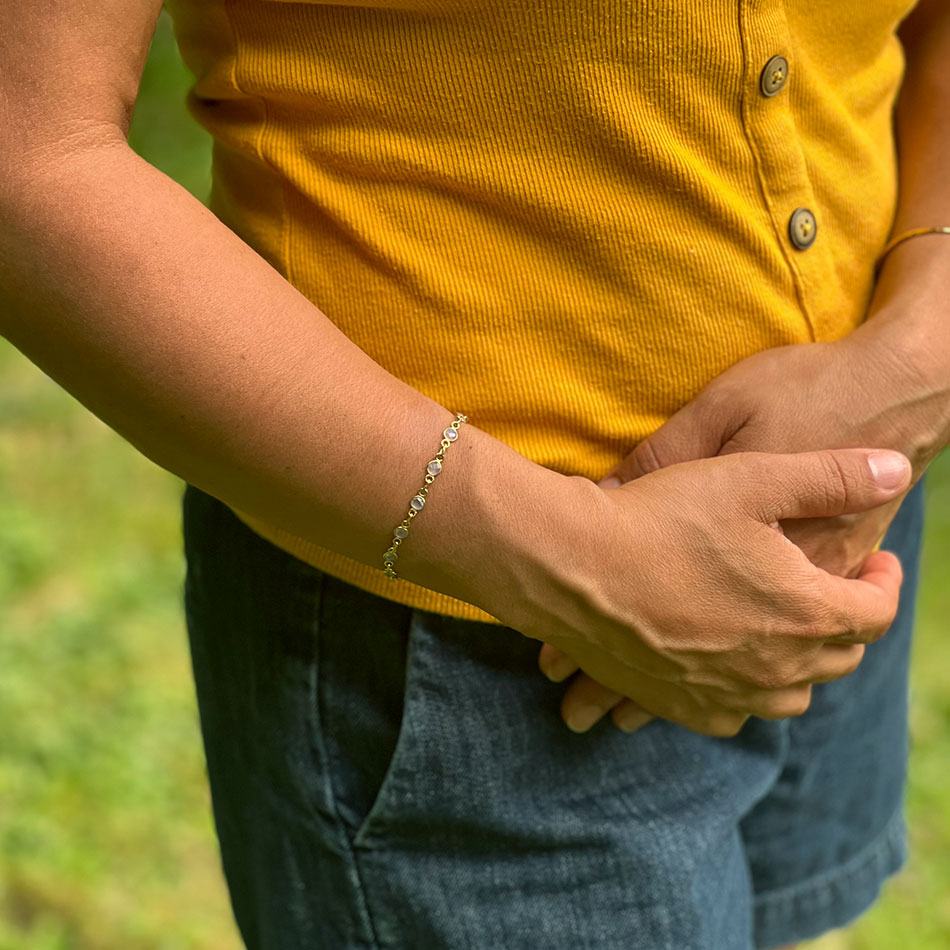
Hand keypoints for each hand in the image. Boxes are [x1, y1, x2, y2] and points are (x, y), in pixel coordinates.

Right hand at [484, 444, 909, 736]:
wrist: (571, 565)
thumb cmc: (660, 516)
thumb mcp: (751, 478)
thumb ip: (833, 476)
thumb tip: (900, 469)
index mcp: (803, 611)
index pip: (876, 613)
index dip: (884, 583)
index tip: (875, 562)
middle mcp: (774, 667)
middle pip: (839, 657)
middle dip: (845, 621)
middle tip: (829, 588)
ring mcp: (725, 694)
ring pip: (792, 695)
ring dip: (802, 664)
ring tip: (782, 628)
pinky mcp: (679, 706)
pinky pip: (734, 715)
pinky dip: (745, 692)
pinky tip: (728, 662)